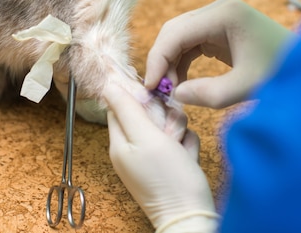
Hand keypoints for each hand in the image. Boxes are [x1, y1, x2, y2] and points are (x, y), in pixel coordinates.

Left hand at [103, 86, 218, 232]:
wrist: (192, 215)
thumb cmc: (168, 178)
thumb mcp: (145, 137)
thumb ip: (127, 109)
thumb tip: (108, 84)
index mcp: (120, 142)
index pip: (121, 105)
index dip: (140, 98)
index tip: (156, 101)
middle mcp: (133, 148)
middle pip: (148, 113)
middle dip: (165, 118)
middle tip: (169, 134)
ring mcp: (153, 157)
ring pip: (168, 125)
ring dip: (179, 132)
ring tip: (179, 150)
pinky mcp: (171, 163)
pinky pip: (180, 141)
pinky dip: (187, 147)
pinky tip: (187, 159)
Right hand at [145, 0, 292, 107]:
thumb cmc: (285, 72)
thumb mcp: (247, 86)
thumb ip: (209, 94)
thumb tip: (176, 95)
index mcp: (224, 14)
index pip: (176, 33)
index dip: (158, 60)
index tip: (151, 88)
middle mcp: (218, 9)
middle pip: (174, 31)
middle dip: (162, 61)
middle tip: (158, 92)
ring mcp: (218, 17)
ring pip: (179, 38)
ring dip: (170, 64)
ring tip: (171, 92)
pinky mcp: (220, 30)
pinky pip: (191, 44)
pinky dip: (182, 63)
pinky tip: (182, 84)